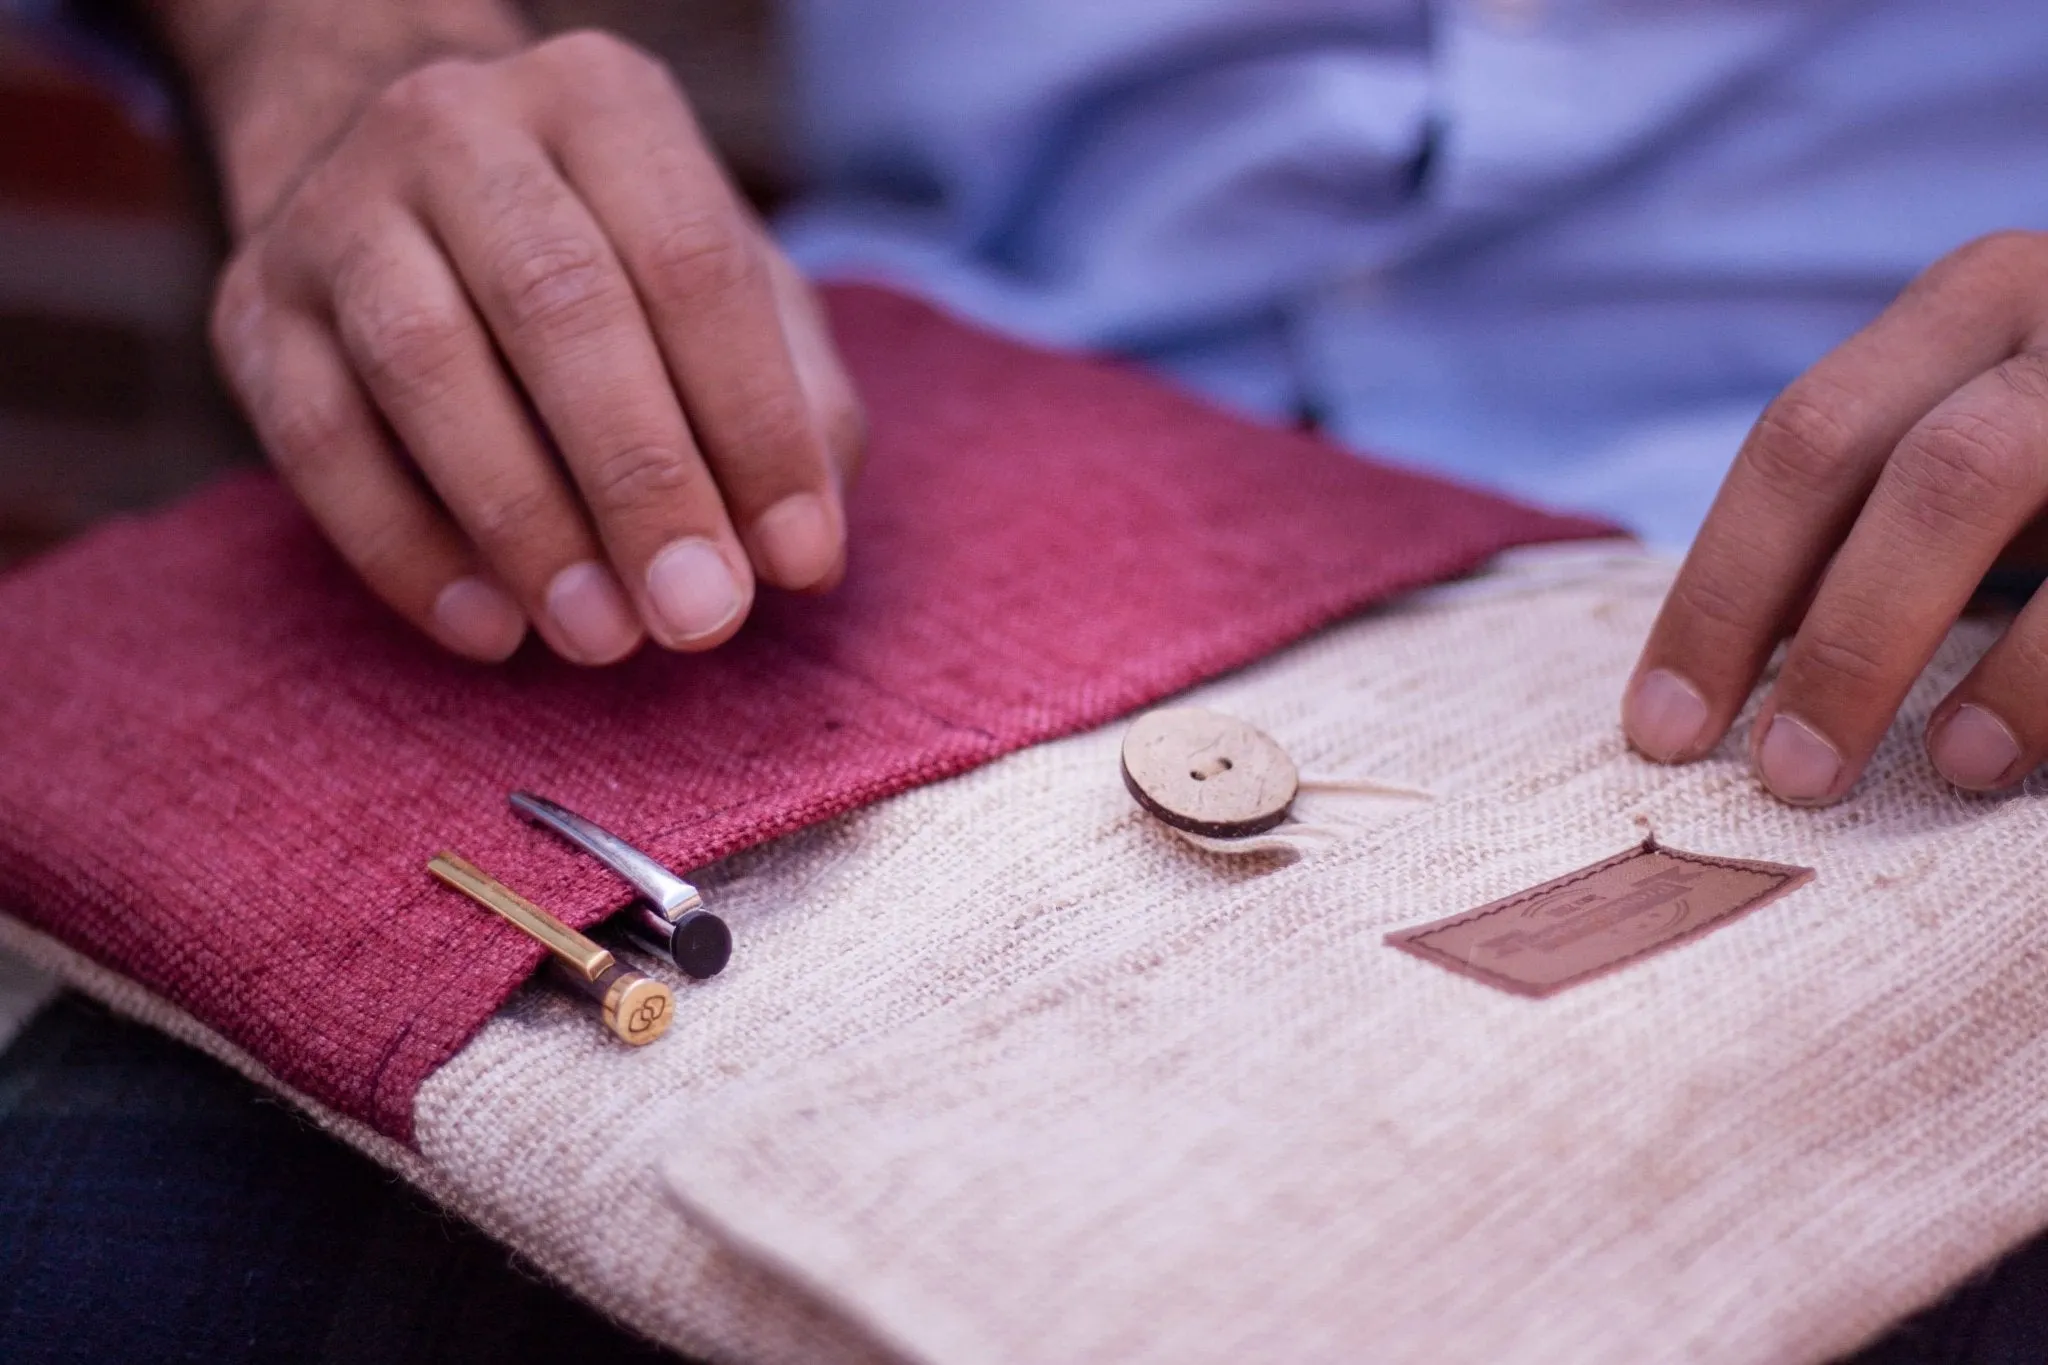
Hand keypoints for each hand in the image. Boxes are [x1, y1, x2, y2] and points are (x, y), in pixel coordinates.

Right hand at [196, 20, 863, 663]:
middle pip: (558, 304)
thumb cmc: (607, 253)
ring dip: (525, 523)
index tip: (796, 561)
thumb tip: (796, 555)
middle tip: (699, 617)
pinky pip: (320, 442)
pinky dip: (409, 551)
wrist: (392, 174)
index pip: (692, 265)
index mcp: (601, 103)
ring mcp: (337, 212)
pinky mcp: (253, 308)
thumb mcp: (724, 281)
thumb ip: (791, 399)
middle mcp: (459, 129)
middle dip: (642, 480)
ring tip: (603, 637)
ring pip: (424, 365)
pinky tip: (492, 629)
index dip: (754, 424)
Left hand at [1623, 230, 2047, 801]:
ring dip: (2007, 666)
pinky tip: (2039, 751)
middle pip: (1928, 476)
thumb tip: (1718, 683)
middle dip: (1844, 639)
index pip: (1805, 447)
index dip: (1720, 596)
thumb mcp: (1972, 444)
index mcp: (1970, 303)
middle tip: (1787, 776)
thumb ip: (1869, 523)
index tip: (1663, 728)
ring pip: (2032, 498)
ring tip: (1946, 772)